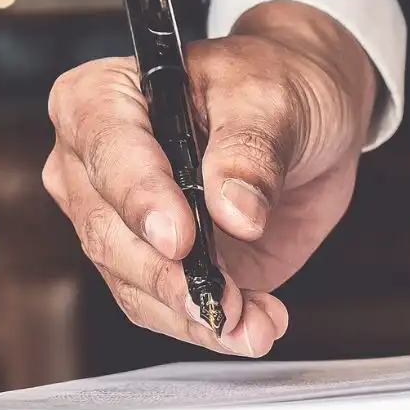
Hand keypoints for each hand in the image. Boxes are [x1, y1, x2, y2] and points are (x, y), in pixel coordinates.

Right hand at [44, 1, 376, 355]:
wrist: (312, 115)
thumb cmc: (278, 83)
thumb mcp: (273, 100)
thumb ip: (250, 152)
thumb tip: (234, 212)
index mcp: (104, 99)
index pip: (108, 155)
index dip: (141, 201)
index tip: (180, 238)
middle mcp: (97, 165)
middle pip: (109, 235)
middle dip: (169, 277)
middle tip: (224, 298)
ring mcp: (126, 222)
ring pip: (135, 285)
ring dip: (195, 314)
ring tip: (253, 322)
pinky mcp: (163, 264)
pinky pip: (169, 309)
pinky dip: (214, 327)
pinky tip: (256, 325)